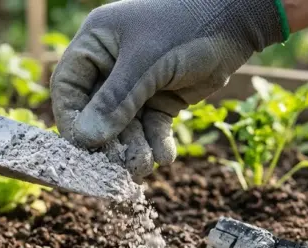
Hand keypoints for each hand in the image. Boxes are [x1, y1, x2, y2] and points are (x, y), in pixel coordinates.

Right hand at [51, 0, 286, 179]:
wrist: (238, 21)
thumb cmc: (187, 27)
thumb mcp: (147, 63)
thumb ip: (116, 101)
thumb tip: (86, 139)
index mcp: (96, 44)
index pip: (69, 87)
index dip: (72, 119)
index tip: (83, 148)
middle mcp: (111, 65)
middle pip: (96, 113)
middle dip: (109, 141)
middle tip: (118, 166)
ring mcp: (136, 84)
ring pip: (125, 126)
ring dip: (134, 148)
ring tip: (146, 164)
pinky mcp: (160, 99)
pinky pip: (150, 127)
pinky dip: (156, 143)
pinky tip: (165, 156)